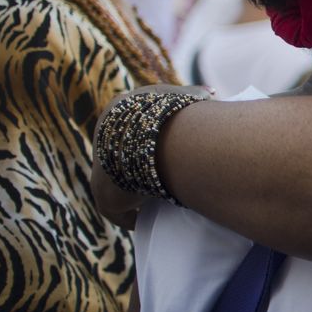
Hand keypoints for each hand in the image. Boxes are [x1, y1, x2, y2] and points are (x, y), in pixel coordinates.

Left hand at [93, 84, 211, 229]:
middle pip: (121, 158)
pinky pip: (117, 210)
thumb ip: (195, 95)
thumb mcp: (185, 98)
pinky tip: (145, 219)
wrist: (150, 137)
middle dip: (138, 167)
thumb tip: (211, 93)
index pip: (130, 131)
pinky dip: (130, 215)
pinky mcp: (103, 194)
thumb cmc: (171, 114)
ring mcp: (100, 169)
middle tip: (164, 179)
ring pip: (117, 184)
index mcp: (117, 114)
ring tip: (157, 202)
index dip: (148, 141)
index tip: (167, 153)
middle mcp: (103, 140)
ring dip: (133, 192)